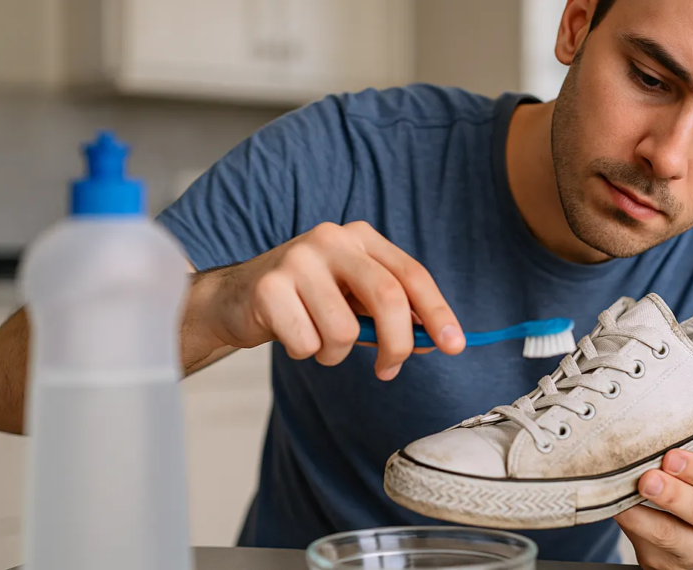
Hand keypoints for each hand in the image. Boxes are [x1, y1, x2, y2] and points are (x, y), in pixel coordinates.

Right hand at [192, 221, 465, 377]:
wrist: (237, 297)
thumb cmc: (308, 300)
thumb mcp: (355, 298)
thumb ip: (394, 313)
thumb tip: (438, 339)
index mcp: (362, 237)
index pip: (412, 275)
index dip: (438, 312)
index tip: (456, 345)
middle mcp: (332, 239)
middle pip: (387, 297)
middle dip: (397, 344)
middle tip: (388, 369)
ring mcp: (298, 260)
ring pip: (343, 330)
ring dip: (335, 353)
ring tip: (319, 340)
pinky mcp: (268, 287)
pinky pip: (307, 343)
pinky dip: (305, 352)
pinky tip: (292, 335)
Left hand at [615, 450, 692, 569]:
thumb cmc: (691, 492)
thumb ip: (681, 458)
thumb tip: (645, 437)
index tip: (671, 456)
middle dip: (671, 493)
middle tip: (648, 479)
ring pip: (668, 533)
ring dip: (644, 515)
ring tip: (627, 498)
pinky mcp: (667, 563)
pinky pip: (645, 544)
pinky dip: (629, 525)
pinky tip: (615, 510)